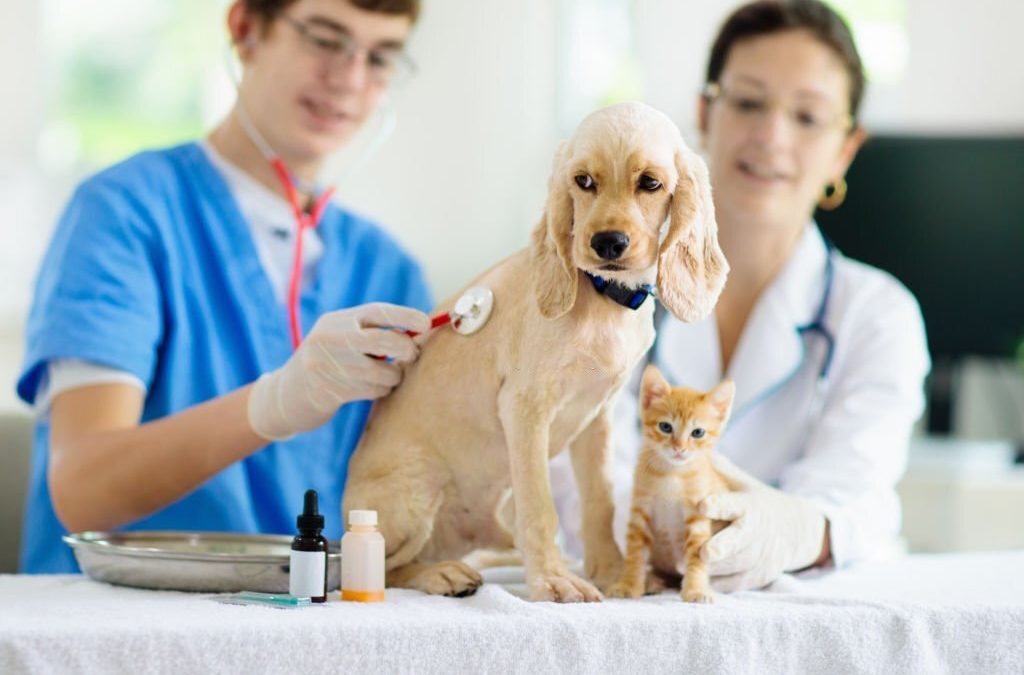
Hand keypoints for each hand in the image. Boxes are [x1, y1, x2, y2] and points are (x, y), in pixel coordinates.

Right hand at [247, 303, 429, 439]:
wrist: (286, 395)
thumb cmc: (327, 364)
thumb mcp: (341, 339)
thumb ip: (369, 333)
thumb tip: (416, 332)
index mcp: (335, 321)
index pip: (376, 312)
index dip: (404, 316)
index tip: (426, 322)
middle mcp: (329, 338)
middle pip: (382, 340)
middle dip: (405, 348)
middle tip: (412, 355)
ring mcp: (327, 365)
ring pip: (380, 371)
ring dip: (393, 376)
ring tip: (388, 376)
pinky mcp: (327, 390)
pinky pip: (371, 389)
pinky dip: (381, 389)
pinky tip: (374, 387)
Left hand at [699, 454, 827, 591]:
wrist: (793, 530)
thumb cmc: (751, 501)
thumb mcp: (739, 482)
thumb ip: (715, 468)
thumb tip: (689, 447)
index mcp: (748, 505)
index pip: (733, 504)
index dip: (719, 505)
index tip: (702, 505)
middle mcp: (754, 533)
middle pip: (737, 542)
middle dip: (720, 548)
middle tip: (701, 554)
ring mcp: (757, 557)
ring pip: (731, 566)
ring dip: (708, 569)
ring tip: (678, 566)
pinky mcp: (755, 577)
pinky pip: (731, 583)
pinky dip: (713, 582)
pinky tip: (692, 579)